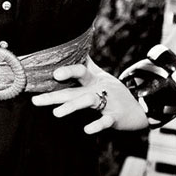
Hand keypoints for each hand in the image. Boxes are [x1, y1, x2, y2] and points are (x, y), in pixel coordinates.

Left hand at [32, 56, 148, 133]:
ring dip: (72, 107)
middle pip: (74, 91)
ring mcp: (107, 103)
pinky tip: (86, 130)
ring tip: (56, 113)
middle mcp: (98, 89)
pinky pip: (105, 121)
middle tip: (36, 100)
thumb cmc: (113, 90)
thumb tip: (74, 45)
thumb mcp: (100, 75)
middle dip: (54, 96)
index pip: (80, 71)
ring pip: (88, 102)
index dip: (68, 71)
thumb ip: (86, 64)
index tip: (53, 73)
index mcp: (93, 79)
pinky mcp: (115, 118)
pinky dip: (97, 125)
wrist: (139, 107)